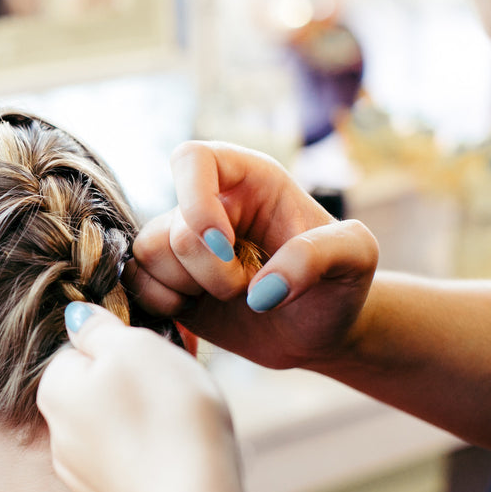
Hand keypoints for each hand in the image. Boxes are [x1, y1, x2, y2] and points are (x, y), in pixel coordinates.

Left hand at [37, 303, 250, 491]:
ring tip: (186, 410)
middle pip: (100, 385)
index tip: (156, 341)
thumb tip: (78, 317)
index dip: (122, 339)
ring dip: (148, 409)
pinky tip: (180, 445)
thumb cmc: (163, 418)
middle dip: (137, 376)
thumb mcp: (133, 347)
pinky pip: (133, 455)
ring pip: (118, 421)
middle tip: (178, 372)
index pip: (80, 348)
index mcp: (54, 389)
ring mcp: (84, 472)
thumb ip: (99, 328)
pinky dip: (154, 445)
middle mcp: (59, 433)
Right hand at [125, 141, 378, 368]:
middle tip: (249, 289)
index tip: (225, 245)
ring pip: (148, 254)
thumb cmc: (338, 286)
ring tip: (228, 297)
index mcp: (247, 177)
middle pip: (174, 228)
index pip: (192, 158)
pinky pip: (135, 281)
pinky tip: (198, 308)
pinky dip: (163, 303)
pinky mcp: (164, 276)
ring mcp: (181, 241)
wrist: (317, 333)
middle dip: (211, 272)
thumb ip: (319, 256)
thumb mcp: (356, 258)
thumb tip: (262, 289)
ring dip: (187, 289)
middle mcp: (207, 202)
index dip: (197, 203)